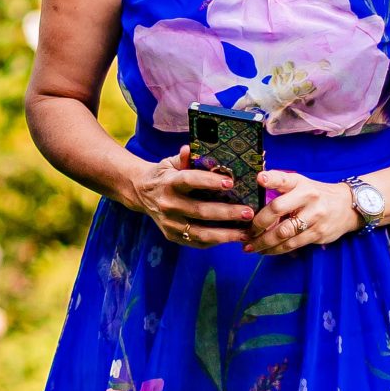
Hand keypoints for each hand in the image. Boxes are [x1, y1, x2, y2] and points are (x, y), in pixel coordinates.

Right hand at [131, 146, 256, 248]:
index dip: (209, 181)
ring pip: (201, 233)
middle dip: (227, 213)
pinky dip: (216, 241)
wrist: (140, 192)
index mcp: (168, 183)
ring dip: (226, 234)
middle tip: (249, 212)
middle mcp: (168, 204)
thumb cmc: (163, 175)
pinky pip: (197, 242)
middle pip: (200, 211)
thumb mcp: (170, 163)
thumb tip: (190, 148)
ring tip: (246, 233)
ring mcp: (169, 223)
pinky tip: (232, 237)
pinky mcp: (172, 235)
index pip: (189, 181)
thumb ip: (183, 158)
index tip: (230, 182)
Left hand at [245, 171, 357, 255]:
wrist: (347, 206)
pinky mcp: (318, 233)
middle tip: (246, 232)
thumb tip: (254, 193)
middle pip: (278, 209)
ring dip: (264, 242)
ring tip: (251, 246)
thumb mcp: (301, 184)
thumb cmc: (315, 194)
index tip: (259, 179)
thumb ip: (280, 186)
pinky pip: (293, 244)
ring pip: (284, 232)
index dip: (271, 179)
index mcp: (301, 184)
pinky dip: (277, 249)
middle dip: (258, 223)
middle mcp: (308, 198)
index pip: (284, 179)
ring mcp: (315, 217)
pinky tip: (267, 250)